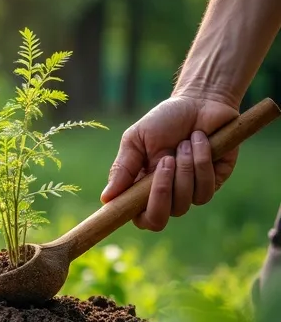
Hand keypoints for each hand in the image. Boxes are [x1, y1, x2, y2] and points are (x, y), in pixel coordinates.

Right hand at [100, 94, 238, 230]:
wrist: (199, 101)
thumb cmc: (163, 120)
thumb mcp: (136, 140)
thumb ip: (122, 169)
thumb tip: (105, 198)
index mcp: (142, 188)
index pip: (136, 217)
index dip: (130, 214)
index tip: (128, 199)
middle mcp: (166, 195)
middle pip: (159, 219)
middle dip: (162, 191)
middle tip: (165, 160)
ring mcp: (191, 191)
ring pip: (185, 202)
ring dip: (185, 169)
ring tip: (184, 143)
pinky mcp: (214, 182)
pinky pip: (206, 188)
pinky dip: (202, 161)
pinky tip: (200, 141)